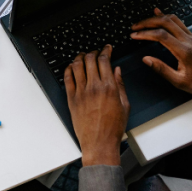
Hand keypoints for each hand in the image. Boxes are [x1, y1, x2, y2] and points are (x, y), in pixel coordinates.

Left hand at [64, 45, 128, 166]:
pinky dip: (69, 69)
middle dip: (93, 51)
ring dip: (80, 57)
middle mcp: (94, 87)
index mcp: (109, 87)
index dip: (105, 50)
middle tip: (95, 51)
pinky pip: (67, 78)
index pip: (104, 60)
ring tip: (83, 55)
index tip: (107, 48)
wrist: (99, 142)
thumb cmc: (113, 127)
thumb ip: (120, 85)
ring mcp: (81, 92)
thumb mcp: (124, 105)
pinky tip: (72, 66)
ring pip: (77, 66)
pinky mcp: (71, 99)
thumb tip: (117, 70)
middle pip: (90, 60)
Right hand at [131, 9, 191, 106]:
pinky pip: (179, 23)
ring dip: (157, 18)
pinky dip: (167, 18)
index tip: (134, 35)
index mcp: (185, 51)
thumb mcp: (179, 81)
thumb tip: (146, 59)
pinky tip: (160, 14)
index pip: (161, 36)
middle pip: (166, 22)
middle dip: (148, 22)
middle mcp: (190, 41)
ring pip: (173, 19)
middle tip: (135, 27)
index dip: (145, 33)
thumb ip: (161, 69)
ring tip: (144, 21)